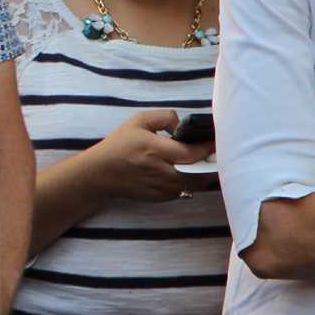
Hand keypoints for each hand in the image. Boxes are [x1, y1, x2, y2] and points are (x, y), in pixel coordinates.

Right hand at [84, 110, 213, 203]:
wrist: (100, 173)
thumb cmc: (119, 145)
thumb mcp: (137, 121)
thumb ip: (164, 117)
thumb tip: (182, 125)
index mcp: (154, 149)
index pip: (191, 153)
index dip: (207, 148)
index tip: (214, 141)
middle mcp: (160, 170)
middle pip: (199, 173)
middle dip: (211, 164)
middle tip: (215, 154)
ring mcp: (162, 187)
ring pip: (196, 185)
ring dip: (204, 175)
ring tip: (205, 164)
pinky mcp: (161, 197)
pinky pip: (185, 191)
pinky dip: (191, 183)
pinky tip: (188, 173)